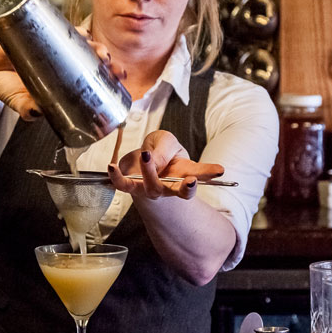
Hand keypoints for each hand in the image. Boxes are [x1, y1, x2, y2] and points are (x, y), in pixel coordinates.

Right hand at [0, 29, 126, 120]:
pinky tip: (84, 33)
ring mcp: (56, 47)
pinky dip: (77, 31)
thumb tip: (35, 114)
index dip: (106, 82)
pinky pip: (66, 29)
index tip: (117, 85)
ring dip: (97, 46)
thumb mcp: (16, 101)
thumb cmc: (4, 84)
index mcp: (63, 82)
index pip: (91, 81)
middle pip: (93, 61)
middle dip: (107, 63)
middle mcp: (64, 63)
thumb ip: (25, 109)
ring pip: (84, 45)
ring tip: (101, 52)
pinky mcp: (45, 32)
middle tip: (113, 68)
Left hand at [108, 130, 224, 199]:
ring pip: (153, 188)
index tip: (219, 170)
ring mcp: (151, 189)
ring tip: (147, 155)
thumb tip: (155, 161)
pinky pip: (124, 185)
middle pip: (181, 192)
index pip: (201, 174)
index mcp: (185, 173)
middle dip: (187, 189)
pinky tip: (112, 167)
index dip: (210, 173)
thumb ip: (164, 149)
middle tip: (191, 180)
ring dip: (151, 173)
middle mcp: (170, 186)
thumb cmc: (159, 150)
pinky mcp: (132, 187)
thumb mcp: (165, 140)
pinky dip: (117, 177)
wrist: (140, 160)